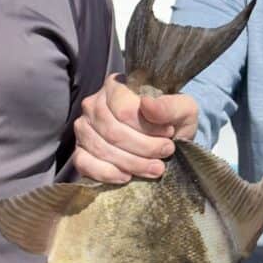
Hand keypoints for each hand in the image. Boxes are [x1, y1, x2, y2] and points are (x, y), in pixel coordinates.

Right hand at [71, 74, 197, 184]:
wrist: (165, 141)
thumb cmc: (172, 121)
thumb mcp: (183, 110)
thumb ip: (169, 106)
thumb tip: (146, 104)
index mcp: (116, 86)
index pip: (124, 110)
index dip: (147, 127)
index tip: (169, 133)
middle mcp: (93, 104)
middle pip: (113, 132)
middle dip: (144, 148)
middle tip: (165, 153)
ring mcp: (83, 128)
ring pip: (102, 149)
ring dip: (132, 163)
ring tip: (156, 168)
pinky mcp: (79, 151)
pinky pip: (84, 163)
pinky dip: (107, 173)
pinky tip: (127, 176)